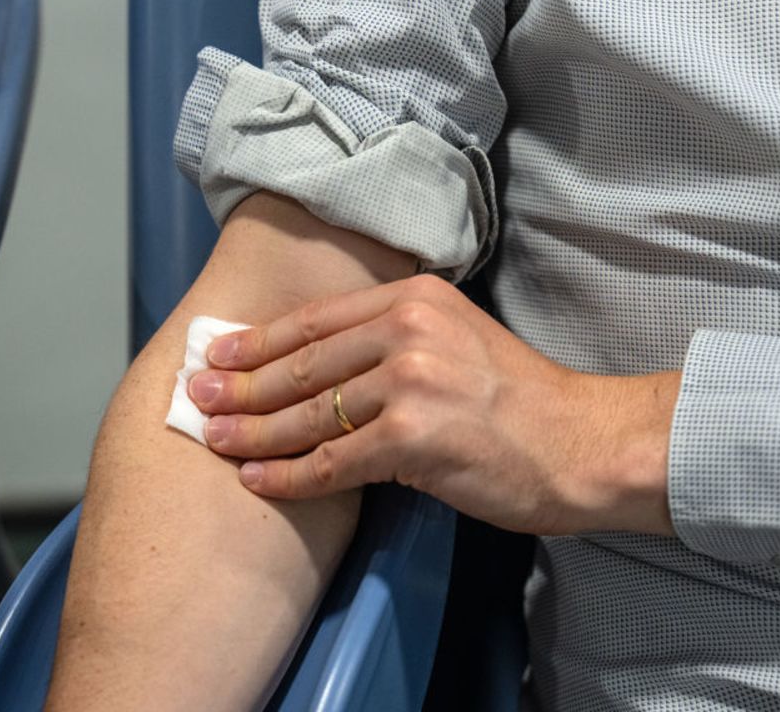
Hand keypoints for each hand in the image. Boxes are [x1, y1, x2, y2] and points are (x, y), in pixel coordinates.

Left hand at [187, 275, 679, 536]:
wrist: (583, 444)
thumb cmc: (524, 406)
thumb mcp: (461, 343)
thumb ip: (400, 343)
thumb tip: (327, 370)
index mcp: (417, 298)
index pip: (318, 320)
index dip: (260, 340)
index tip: (218, 354)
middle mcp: (409, 328)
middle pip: (304, 363)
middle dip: (242, 386)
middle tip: (196, 401)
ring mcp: (411, 379)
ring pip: (310, 412)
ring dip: (254, 433)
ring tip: (216, 443)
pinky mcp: (414, 436)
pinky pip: (332, 461)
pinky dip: (290, 476)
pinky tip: (260, 482)